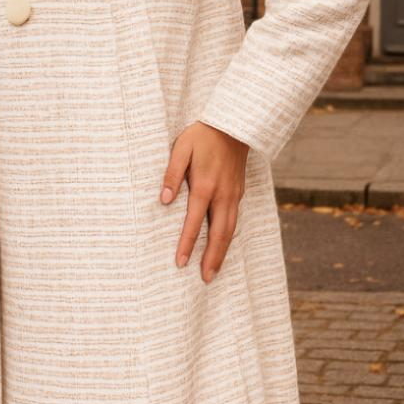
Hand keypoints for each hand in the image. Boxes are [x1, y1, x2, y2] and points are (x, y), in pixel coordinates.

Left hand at [160, 122, 248, 282]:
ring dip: (222, 252)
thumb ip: (172, 174)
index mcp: (205, 186)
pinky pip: (235, 219)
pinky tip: (224, 244)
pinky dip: (229, 236)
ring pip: (230, 230)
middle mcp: (222, 195)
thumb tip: (164, 201)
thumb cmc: (203, 135)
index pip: (194, 222)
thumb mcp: (181, 148)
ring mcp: (234, 194)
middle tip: (205, 279)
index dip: (187, 244)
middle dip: (212, 258)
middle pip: (219, 234)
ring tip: (215, 270)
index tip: (181, 263)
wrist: (233, 124)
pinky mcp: (239, 191)